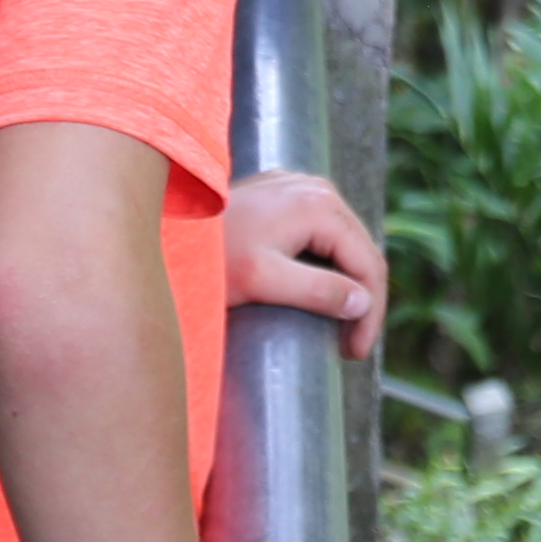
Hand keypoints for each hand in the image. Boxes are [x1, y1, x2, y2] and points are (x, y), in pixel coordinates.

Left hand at [222, 170, 384, 360]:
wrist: (170, 229)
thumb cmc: (212, 255)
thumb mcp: (263, 279)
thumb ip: (316, 290)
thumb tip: (362, 303)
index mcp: (320, 205)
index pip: (368, 263)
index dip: (370, 312)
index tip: (355, 353)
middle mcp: (317, 188)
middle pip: (360, 251)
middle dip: (363, 300)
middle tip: (350, 346)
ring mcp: (301, 188)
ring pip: (344, 242)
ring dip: (347, 283)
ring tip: (340, 325)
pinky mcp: (286, 197)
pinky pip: (323, 233)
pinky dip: (329, 265)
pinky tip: (322, 291)